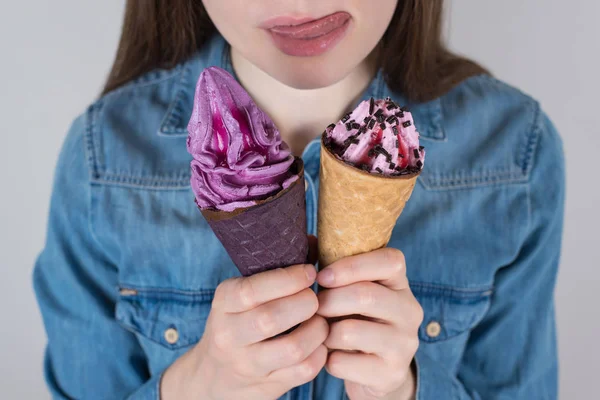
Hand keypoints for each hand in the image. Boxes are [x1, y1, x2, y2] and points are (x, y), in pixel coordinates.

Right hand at [161, 237, 327, 399]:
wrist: (214, 376)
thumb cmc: (238, 321)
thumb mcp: (242, 294)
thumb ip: (275, 269)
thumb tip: (314, 241)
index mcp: (224, 303)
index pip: (252, 290)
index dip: (287, 279)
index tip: (309, 272)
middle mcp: (229, 334)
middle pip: (271, 318)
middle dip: (305, 303)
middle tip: (316, 297)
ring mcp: (247, 364)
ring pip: (292, 348)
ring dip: (317, 330)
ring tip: (321, 320)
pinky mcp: (267, 386)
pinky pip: (303, 370)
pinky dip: (320, 354)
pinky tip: (320, 342)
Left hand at [316, 248, 422, 399]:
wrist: (375, 371)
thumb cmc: (355, 319)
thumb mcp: (350, 291)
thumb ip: (334, 268)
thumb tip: (307, 241)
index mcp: (400, 284)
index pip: (390, 260)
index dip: (352, 265)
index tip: (322, 276)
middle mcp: (410, 311)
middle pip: (365, 295)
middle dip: (329, 300)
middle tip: (315, 308)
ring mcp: (404, 344)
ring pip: (350, 331)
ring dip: (325, 332)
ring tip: (322, 333)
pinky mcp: (391, 373)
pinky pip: (343, 362)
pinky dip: (327, 359)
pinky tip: (330, 356)